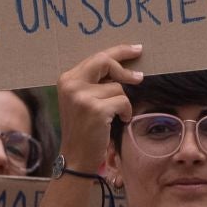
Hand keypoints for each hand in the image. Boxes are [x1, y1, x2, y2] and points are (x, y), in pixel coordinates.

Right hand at [56, 44, 142, 173]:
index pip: (96, 57)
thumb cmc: (83, 129)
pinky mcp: (95, 109)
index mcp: (67, 79)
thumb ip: (94, 82)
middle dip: (125, 68)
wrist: (76, 157)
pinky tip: (119, 121)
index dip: (118, 51)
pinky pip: (123, 101)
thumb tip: (122, 66)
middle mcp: (71, 84)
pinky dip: (126, 112)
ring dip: (122, 102)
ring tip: (115, 115)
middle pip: (106, 62)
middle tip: (140, 77)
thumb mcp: (81, 100)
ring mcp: (82, 96)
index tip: (136, 49)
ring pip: (118, 87)